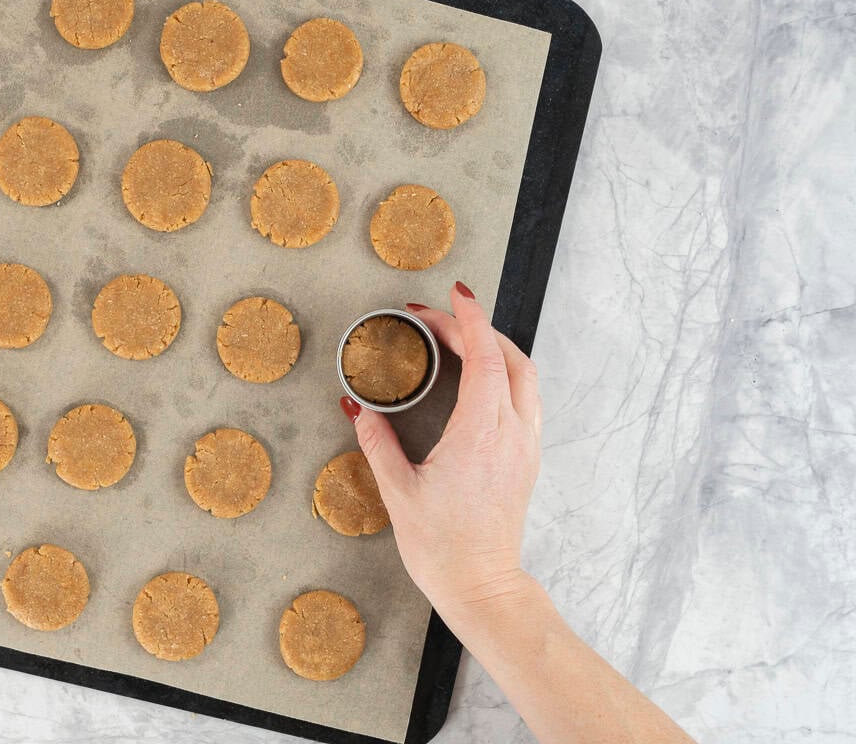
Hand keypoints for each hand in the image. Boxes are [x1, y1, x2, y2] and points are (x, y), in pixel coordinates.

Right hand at [340, 281, 542, 625]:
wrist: (481, 587)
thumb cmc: (442, 547)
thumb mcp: (398, 491)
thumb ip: (377, 442)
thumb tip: (358, 408)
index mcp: (481, 434)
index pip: (484, 357)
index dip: (468, 320)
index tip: (452, 296)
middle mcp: (512, 433)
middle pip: (509, 358)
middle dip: (476, 328)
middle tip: (437, 319)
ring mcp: (525, 446)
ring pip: (524, 376)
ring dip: (496, 349)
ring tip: (460, 340)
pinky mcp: (527, 459)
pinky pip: (526, 399)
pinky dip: (505, 373)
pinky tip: (479, 379)